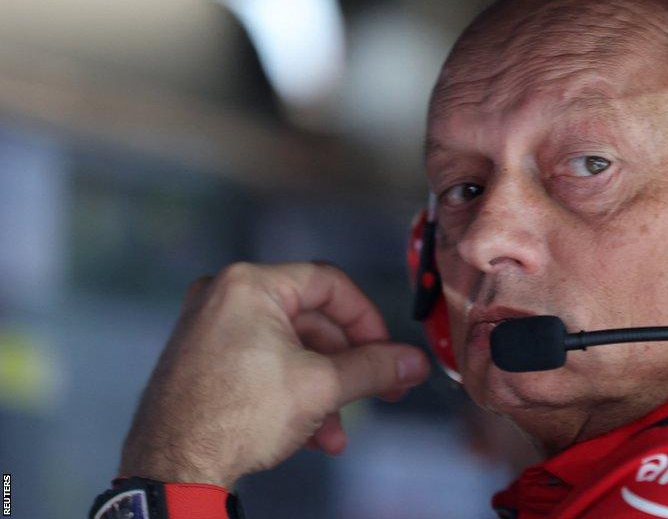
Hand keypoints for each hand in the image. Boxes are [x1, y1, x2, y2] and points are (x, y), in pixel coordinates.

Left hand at [118, 262, 429, 488]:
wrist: (172, 467)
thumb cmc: (230, 418)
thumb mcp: (321, 386)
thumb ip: (374, 368)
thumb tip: (410, 362)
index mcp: (249, 285)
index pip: (330, 284)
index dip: (367, 319)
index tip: (386, 350)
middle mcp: (224, 297)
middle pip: (311, 321)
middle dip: (347, 365)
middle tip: (378, 388)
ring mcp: (208, 328)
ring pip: (289, 350)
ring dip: (322, 389)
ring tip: (337, 429)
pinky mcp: (202, 360)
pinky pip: (262, 365)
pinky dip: (291, 393)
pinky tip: (310, 433)